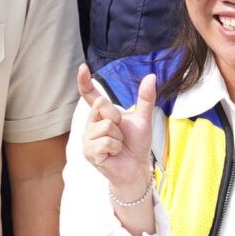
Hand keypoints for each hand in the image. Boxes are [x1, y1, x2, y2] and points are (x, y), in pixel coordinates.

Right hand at [77, 64, 157, 202]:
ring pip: (105, 126)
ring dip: (118, 137)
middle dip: (117, 118)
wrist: (137, 167)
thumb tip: (152, 76)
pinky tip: (114, 153)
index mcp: (101, 114)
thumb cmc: (137, 144)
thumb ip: (145, 98)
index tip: (82, 67)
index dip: (84, 81)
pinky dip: (115, 147)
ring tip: (118, 145)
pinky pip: (105, 142)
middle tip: (121, 133)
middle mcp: (91, 124)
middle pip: (101, 106)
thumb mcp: (143, 119)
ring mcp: (87, 138)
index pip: (90, 95)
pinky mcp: (89, 152)